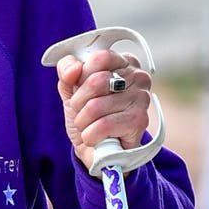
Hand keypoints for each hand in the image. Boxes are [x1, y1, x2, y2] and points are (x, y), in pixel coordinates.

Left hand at [57, 49, 152, 169]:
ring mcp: (142, 98)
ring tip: (88, 126)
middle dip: (78, 102)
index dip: (81, 76)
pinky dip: (90, 135)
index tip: (80, 89)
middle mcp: (138, 77)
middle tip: (81, 112)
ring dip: (82, 121)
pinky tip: (94, 138)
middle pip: (96, 81)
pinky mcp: (140, 121)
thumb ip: (67, 72)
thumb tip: (73, 68)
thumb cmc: (88, 116)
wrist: (96, 151)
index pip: (99, 58)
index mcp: (124, 63)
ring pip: (95, 106)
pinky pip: (103, 124)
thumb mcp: (72, 90)